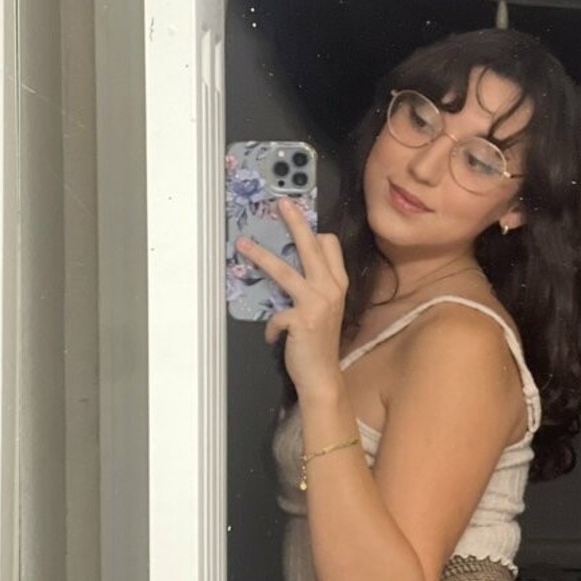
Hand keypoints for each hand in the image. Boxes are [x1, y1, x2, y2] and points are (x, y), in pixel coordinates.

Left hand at [237, 201, 349, 401]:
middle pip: (310, 246)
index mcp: (337, 285)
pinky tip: (274, 337)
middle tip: (281, 204)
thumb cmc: (319, 344)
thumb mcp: (324, 310)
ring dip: (260, 256)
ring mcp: (317, 304)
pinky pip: (275, 314)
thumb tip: (292, 268)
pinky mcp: (301, 320)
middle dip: (295, 222)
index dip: (313, 231)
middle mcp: (330, 289)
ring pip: (284, 270)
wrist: (323, 377)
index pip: (330, 246)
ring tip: (243, 245)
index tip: (297, 216)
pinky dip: (271, 327)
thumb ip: (315, 287)